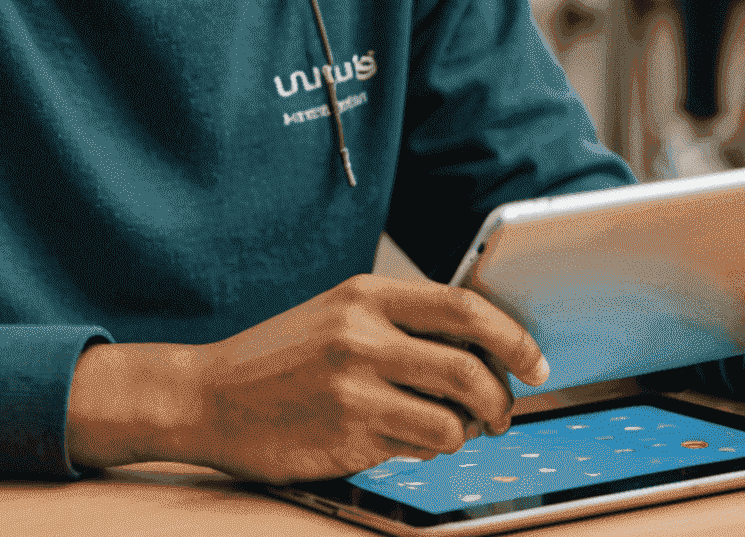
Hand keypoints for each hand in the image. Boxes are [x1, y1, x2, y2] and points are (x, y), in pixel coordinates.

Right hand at [65, 274, 549, 481]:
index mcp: (366, 294)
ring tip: (451, 431)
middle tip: (505, 410)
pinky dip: (432, 450)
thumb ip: (400, 325)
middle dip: (504, 395)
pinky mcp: (348, 430)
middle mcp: (363, 331)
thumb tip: (481, 348)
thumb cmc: (281, 359)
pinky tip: (410, 443)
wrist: (208, 395)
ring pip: (455, 414)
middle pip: (470, 361)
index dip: (512, 335)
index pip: (463, 305)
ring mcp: (355, 383)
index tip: (535, 360)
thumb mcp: (339, 317)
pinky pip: (423, 446)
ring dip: (468, 431)